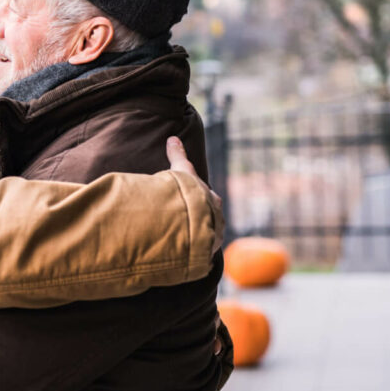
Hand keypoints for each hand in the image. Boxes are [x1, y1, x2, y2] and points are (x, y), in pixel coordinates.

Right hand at [166, 136, 224, 256]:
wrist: (194, 218)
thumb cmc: (188, 193)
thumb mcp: (181, 171)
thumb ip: (177, 155)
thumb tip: (173, 137)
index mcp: (212, 200)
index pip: (207, 198)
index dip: (198, 197)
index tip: (192, 200)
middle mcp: (216, 219)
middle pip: (209, 218)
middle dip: (200, 219)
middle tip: (186, 220)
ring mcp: (212, 238)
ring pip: (205, 236)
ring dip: (195, 237)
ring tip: (182, 239)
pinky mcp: (204, 253)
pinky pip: (197, 251)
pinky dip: (190, 251)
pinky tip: (181, 252)